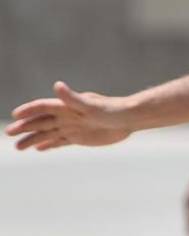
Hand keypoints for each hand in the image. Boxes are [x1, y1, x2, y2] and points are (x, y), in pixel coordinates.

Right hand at [6, 82, 131, 150]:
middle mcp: (68, 116)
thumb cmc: (113, 110)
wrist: (130, 119)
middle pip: (42, 122)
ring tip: (18, 147)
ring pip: (48, 134)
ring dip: (33, 139)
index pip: (44, 107)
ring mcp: (73, 127)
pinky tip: (38, 149)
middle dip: (25, 127)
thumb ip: (73, 98)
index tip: (15, 115)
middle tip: (9, 134)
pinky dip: (49, 145)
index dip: (30, 110)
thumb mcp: (91, 105)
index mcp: (68, 106)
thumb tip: (57, 85)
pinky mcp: (81, 137)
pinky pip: (61, 141)